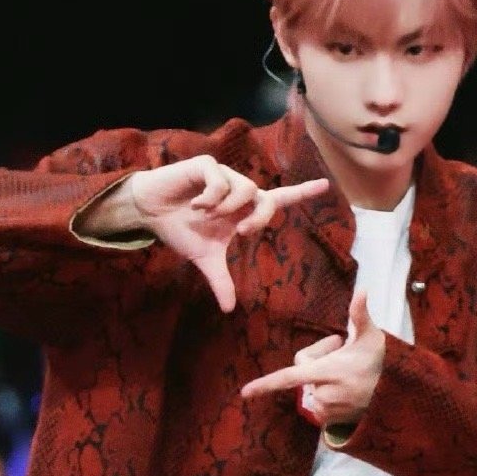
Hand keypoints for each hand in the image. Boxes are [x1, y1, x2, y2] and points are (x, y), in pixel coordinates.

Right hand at [91, 156, 330, 312]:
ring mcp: (223, 175)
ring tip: (206, 217)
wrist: (151, 211)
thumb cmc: (181, 230)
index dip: (302, 193)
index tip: (325, 185)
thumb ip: (220, 280)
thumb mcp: (204, 258)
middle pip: (266, 198)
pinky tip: (194, 206)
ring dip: (228, 207)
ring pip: (245, 187)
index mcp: (243, 209)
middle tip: (242, 233)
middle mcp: (238, 190)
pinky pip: (219, 179)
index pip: (279, 199)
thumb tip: (229, 310)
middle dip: (260, 217)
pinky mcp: (205, 165)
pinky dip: (209, 198)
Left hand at [240, 288, 385, 428]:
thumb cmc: (381, 360)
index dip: (266, 384)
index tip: (245, 393)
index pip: (291, 377)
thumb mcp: (371, 336)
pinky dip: (325, 392)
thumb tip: (363, 289)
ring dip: (321, 377)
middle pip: (303, 371)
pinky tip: (344, 387)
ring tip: (345, 372)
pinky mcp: (330, 420)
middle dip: (317, 359)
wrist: (396, 394)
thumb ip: (360, 314)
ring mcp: (328, 409)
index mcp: (330, 371)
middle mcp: (326, 393)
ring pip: (309, 386)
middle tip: (341, 349)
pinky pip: (315, 401)